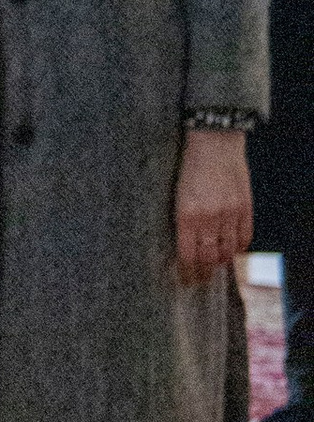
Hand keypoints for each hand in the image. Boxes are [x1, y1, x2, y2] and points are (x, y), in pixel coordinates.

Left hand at [173, 127, 251, 285]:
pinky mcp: (245, 207)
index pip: (188, 255)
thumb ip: (183, 220)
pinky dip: (238, 248)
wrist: (214, 142)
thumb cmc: (190, 166)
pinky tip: (232, 250)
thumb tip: (185, 244)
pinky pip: (244, 237)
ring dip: (221, 262)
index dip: (187, 272)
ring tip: (214, 266)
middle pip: (208, 258)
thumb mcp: (177, 195)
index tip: (185, 279)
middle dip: (203, 273)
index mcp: (186, 215)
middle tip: (200, 279)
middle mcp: (209, 218)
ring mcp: (229, 214)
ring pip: (227, 251)